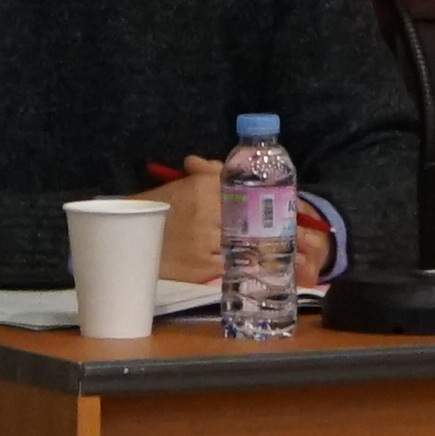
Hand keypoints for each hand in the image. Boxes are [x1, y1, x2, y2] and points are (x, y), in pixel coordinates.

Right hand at [158, 156, 313, 303]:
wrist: (129, 237)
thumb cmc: (160, 207)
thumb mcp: (184, 184)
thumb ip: (209, 173)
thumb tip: (226, 166)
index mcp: (204, 189)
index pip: (247, 195)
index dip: (276, 206)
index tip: (297, 215)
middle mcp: (208, 215)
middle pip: (254, 223)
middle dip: (279, 231)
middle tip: (304, 238)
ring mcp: (206, 244)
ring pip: (248, 248)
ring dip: (270, 252)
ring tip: (292, 255)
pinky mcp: (202, 268)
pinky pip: (233, 266)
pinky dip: (248, 267)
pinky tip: (264, 268)